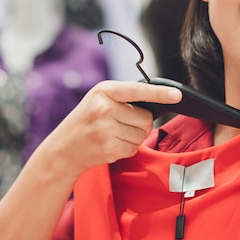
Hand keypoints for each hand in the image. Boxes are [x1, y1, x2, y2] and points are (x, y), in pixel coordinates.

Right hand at [41, 80, 181, 174]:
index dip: (160, 93)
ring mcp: (106, 129)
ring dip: (133, 137)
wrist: (62, 150)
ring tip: (112, 135)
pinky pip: (134, 148)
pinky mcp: (109, 148)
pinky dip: (126, 149)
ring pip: (142, 135)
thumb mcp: (98, 99)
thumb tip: (157, 102)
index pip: (138, 90)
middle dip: (140, 123)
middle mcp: (104, 108)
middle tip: (121, 124)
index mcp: (104, 90)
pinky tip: (110, 145)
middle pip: (146, 118)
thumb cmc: (85, 121)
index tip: (177, 94)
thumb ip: (123, 97)